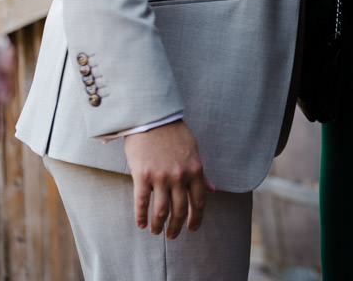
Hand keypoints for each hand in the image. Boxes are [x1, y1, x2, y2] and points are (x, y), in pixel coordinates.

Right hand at [123, 121, 214, 237]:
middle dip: (177, 227)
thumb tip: (212, 190)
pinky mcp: (142, 175)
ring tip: (156, 232)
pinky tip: (141, 224)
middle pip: (180, 210)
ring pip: (161, 211)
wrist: (152, 117)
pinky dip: (141, 216)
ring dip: (159, 225)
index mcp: (195, 170)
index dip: (196, 219)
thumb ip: (201, 173)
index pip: (199, 202)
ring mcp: (161, 177)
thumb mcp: (193, 151)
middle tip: (172, 235)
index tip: (192, 228)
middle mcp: (180, 176)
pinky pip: (142, 202)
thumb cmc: (173, 132)